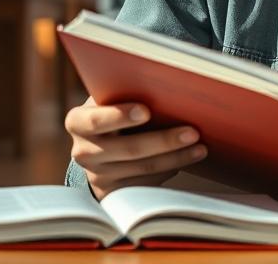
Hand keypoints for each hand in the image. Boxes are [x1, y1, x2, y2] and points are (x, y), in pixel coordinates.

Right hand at [64, 97, 207, 199]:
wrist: (97, 145)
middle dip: (163, 141)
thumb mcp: (108, 99)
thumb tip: (164, 85)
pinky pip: (146, 183)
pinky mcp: (114, 193)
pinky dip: (170, 169)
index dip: (119, 116)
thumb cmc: (111, 111)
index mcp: (77, 122)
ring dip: (175, 157)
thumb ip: (123, 92)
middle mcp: (83, 151)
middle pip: (127, 149)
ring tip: (199, 147)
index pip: (95, 121)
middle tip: (192, 132)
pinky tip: (187, 158)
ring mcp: (98, 176)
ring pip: (143, 168)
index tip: (146, 110)